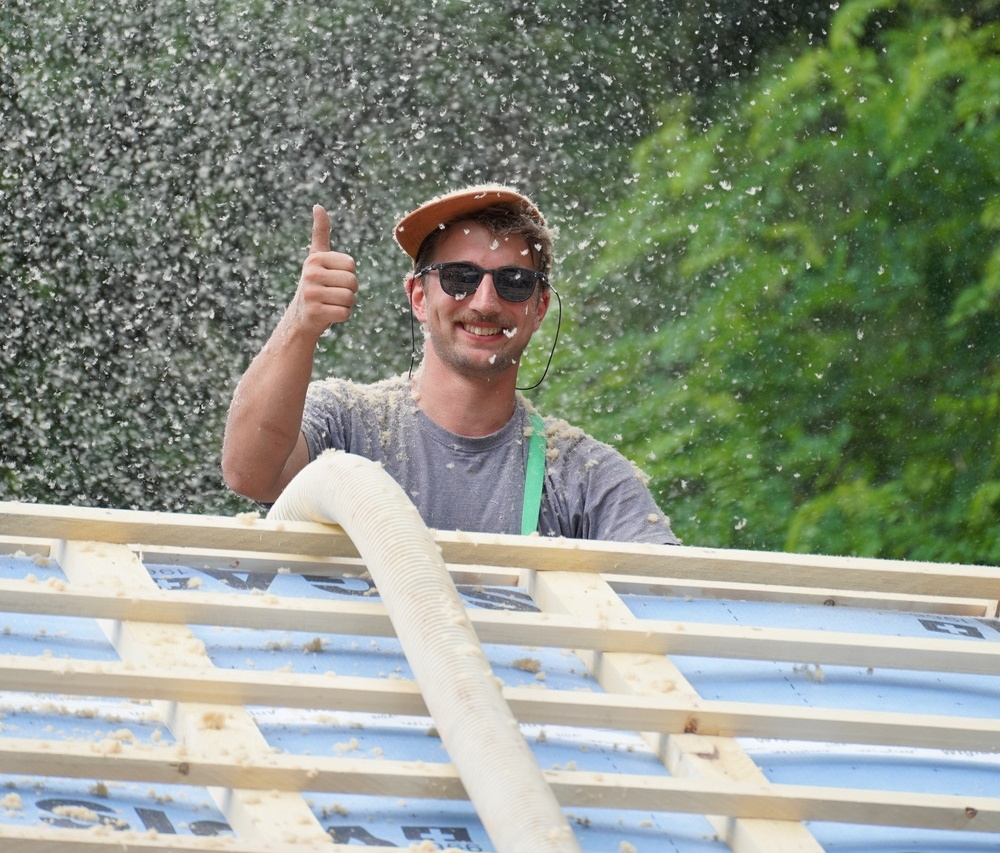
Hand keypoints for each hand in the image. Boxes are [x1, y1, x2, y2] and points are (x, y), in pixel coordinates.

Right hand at [290, 205, 357, 337]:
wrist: (301, 317)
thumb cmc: (315, 284)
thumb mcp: (316, 258)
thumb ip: (320, 233)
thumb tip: (318, 206)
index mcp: (315, 258)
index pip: (351, 265)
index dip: (348, 275)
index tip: (332, 279)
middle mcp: (310, 273)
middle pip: (352, 282)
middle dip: (349, 291)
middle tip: (332, 294)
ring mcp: (311, 293)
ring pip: (350, 298)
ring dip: (346, 304)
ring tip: (330, 303)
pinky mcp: (314, 312)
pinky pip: (345, 313)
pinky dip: (342, 316)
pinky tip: (328, 314)